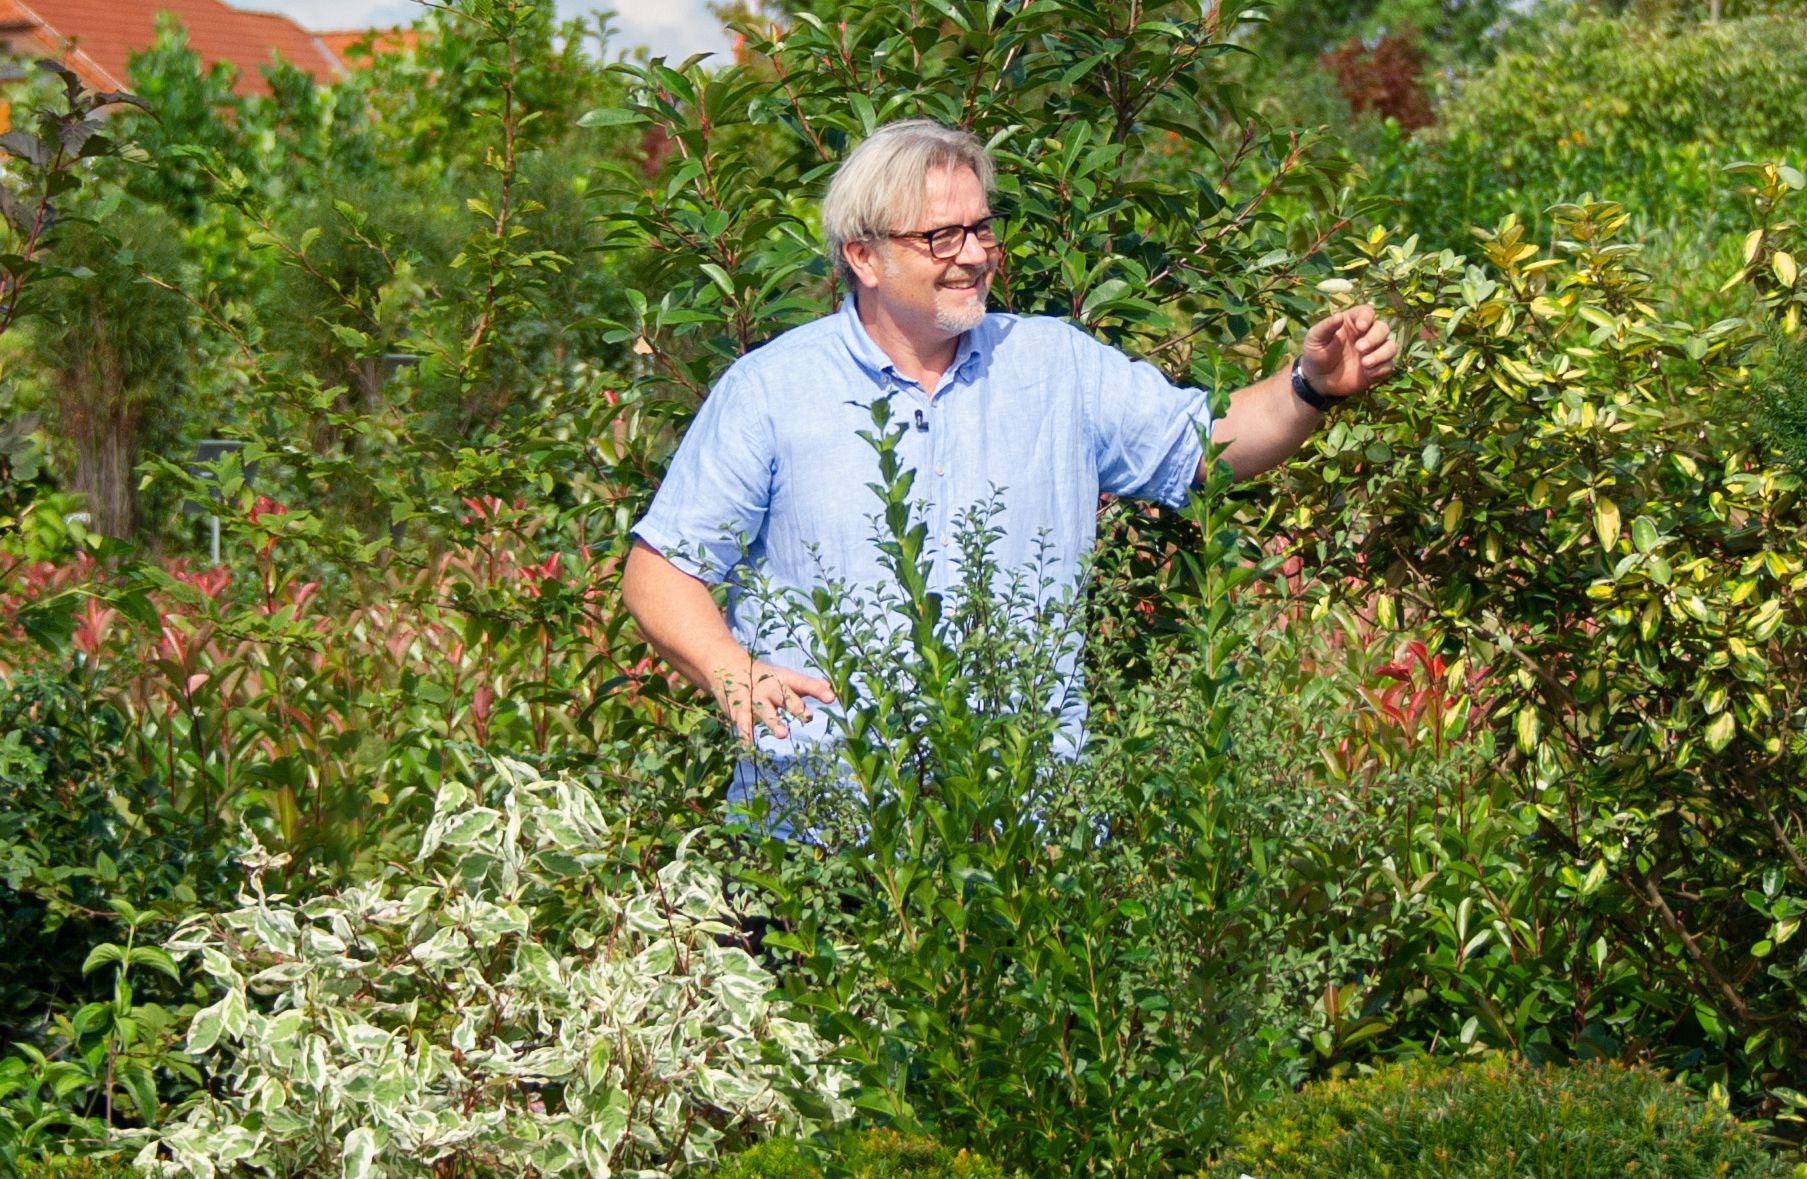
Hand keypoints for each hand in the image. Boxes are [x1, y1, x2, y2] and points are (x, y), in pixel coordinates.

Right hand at [708, 657, 834, 745]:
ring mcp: (753, 698)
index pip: (803, 683)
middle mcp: (770, 688)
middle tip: (807, 716)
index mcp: (784, 679)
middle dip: (795, 705)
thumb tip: (830, 687)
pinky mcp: (738, 709)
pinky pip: (743, 723)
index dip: (817, 690)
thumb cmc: (765, 677)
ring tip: (782, 734)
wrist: (728, 667)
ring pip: (764, 710)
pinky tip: (749, 747)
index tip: (831, 698)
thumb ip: (807, 685)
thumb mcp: (785, 677)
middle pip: (784, 696)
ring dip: (773, 722)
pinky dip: (745, 735)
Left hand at [1300, 303, 1397, 399]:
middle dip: (1375, 337)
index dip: (1367, 317)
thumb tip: (1339, 315)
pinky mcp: (1377, 368)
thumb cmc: (1316, 353)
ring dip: (1382, 353)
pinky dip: (1381, 369)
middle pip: (1383, 328)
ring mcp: (1373, 351)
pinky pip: (1389, 366)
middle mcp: (1366, 334)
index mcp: (1352, 323)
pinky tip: (1367, 373)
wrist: (1317, 380)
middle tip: (1359, 348)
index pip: (1367, 312)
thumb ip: (1326, 327)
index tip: (1361, 327)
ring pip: (1391, 346)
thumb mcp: (1315, 338)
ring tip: (1365, 363)